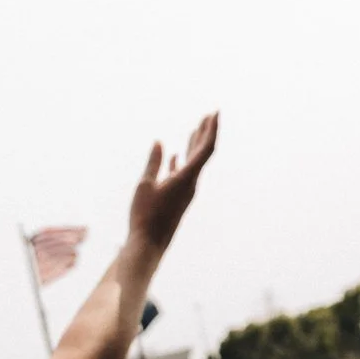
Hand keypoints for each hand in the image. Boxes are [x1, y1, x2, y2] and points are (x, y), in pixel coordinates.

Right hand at [124, 112, 219, 255]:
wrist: (148, 245)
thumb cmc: (144, 216)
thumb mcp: (145, 185)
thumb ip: (154, 163)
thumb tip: (160, 143)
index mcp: (186, 178)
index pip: (205, 149)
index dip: (211, 130)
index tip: (215, 113)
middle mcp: (191, 184)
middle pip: (202, 154)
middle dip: (205, 133)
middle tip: (209, 115)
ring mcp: (185, 193)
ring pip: (193, 164)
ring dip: (194, 145)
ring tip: (195, 130)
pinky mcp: (177, 199)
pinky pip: (183, 175)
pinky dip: (181, 162)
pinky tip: (175, 157)